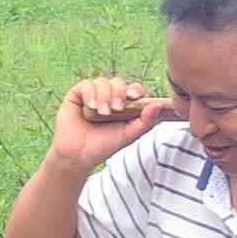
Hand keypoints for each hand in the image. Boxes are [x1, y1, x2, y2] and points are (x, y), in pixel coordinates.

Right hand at [50, 76, 167, 170]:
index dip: (135, 89)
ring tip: (102, 113)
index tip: (134, 97)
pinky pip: (86, 84)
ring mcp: (93, 95)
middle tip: (117, 109)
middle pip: (118, 82)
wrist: (79, 155)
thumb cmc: (104, 146)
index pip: (132, 89)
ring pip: (102, 82)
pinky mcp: (78, 94)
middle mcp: (109, 97)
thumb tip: (158, 104)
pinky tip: (90, 107)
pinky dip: (90, 94)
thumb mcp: (128, 135)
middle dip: (119, 93)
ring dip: (104, 96)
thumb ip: (145, 121)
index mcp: (123, 105)